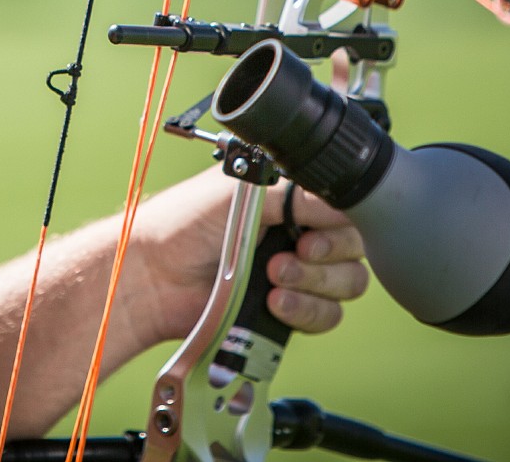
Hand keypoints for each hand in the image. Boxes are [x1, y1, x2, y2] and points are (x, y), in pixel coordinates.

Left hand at [126, 167, 368, 345]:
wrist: (155, 276)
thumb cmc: (186, 223)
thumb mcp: (244, 192)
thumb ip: (298, 194)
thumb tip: (342, 202)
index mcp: (291, 197)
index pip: (344, 209)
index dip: (338, 224)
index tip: (309, 232)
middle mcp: (299, 232)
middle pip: (354, 249)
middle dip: (326, 256)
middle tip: (288, 255)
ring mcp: (297, 274)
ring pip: (347, 284)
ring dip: (315, 284)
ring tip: (273, 277)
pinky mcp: (290, 311)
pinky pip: (326, 316)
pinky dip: (306, 311)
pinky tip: (275, 303)